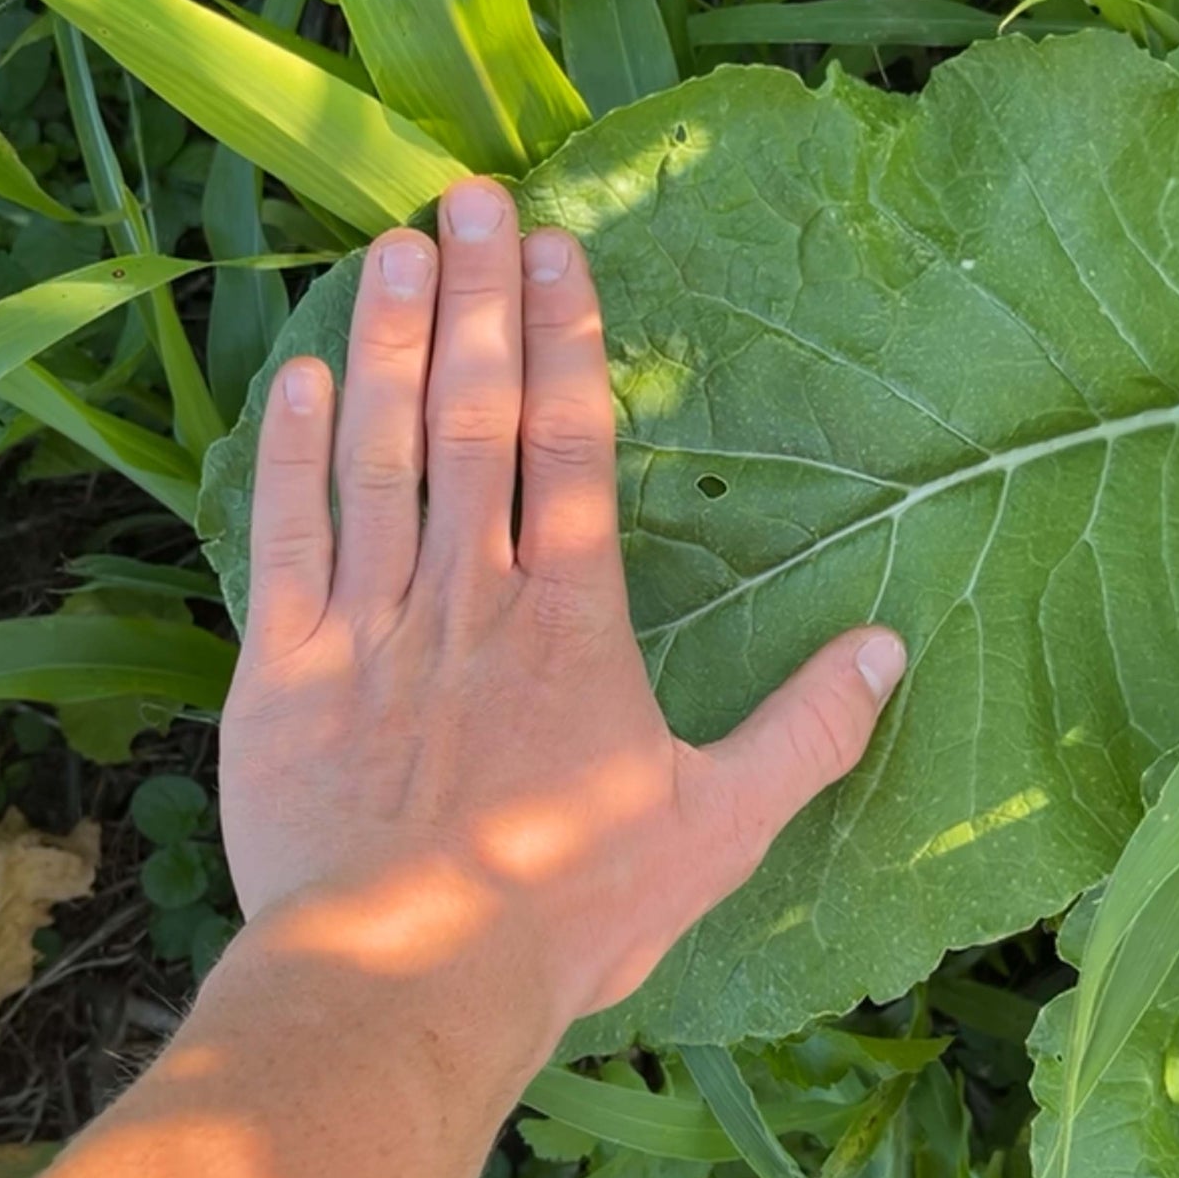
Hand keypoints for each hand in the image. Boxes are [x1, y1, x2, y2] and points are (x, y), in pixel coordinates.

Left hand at [220, 178, 905, 1053]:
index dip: (565, 340)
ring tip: (397, 246)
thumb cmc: (568, 907)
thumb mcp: (721, 827)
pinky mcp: (288, 666)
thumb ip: (808, 731)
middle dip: (477, 299)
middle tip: (472, 196)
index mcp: (572, 619)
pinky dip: (293, 453)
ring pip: (383, 452)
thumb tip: (890, 647)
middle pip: (475, 417)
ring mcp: (373, 622)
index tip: (559, 249)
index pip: (572, 446)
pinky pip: (291, 536)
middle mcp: (471, 592)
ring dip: (391, 343)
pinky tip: (303, 375)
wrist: (406, 980)